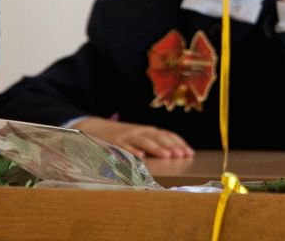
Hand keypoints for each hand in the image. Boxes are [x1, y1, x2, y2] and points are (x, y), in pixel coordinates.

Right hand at [73, 117, 193, 158]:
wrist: (94, 128)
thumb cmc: (122, 136)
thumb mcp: (139, 137)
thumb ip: (153, 143)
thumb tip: (173, 152)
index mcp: (147, 131)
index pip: (167, 135)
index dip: (179, 143)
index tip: (189, 153)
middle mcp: (139, 132)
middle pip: (159, 138)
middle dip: (172, 146)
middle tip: (183, 156)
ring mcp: (127, 137)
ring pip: (144, 141)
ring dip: (157, 148)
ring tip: (168, 156)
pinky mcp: (114, 143)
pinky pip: (124, 147)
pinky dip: (133, 151)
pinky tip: (141, 157)